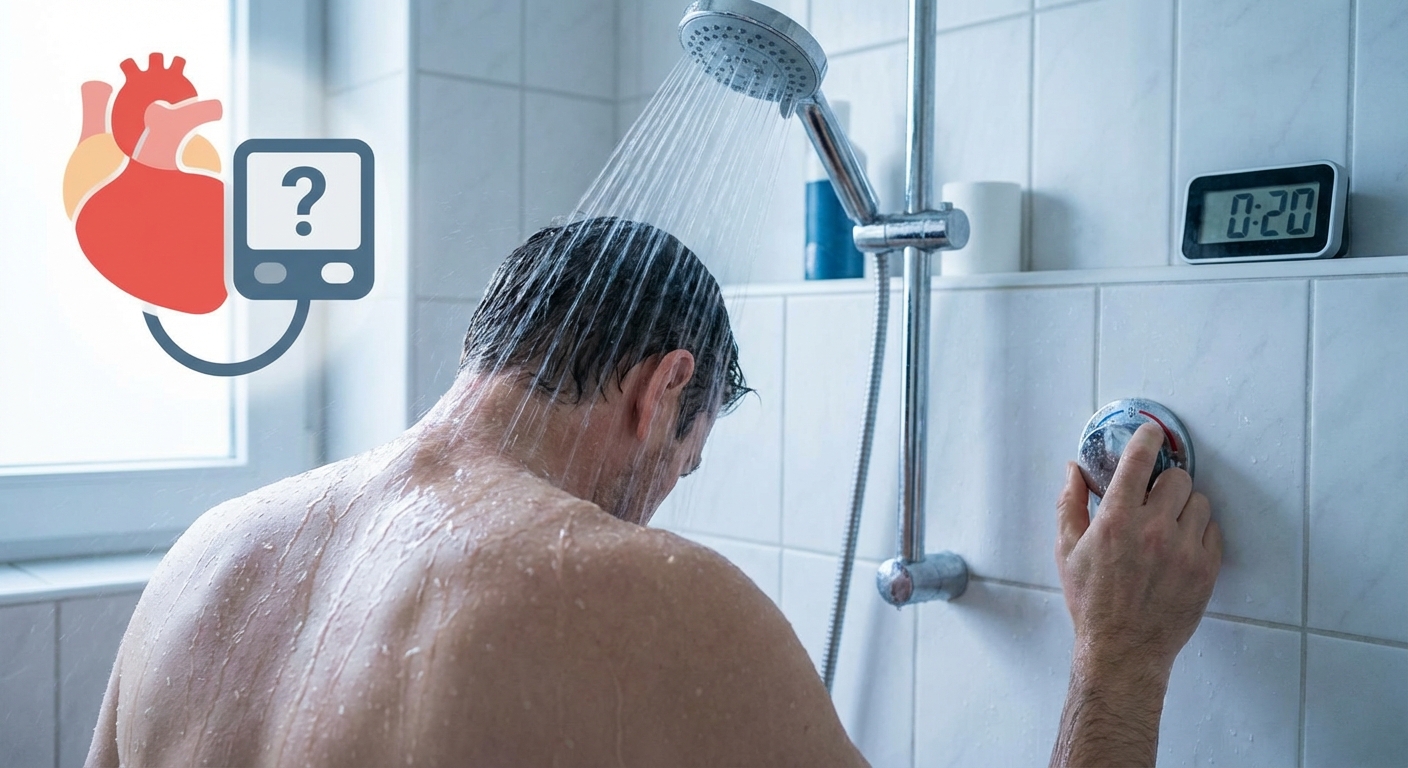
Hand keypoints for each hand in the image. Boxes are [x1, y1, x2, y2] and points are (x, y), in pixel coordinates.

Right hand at [1050, 422, 1222, 766]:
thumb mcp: (1067, 550)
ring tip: (1167, 525)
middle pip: (1177, 478)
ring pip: (1199, 502)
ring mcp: (1184, 550)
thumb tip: (1074, 470)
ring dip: (1184, 506)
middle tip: (1153, 498)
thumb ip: (1070, 504)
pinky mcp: (1206, 569)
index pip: (1139, 460)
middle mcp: (1154, 530)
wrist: (1122, 650)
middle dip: (1164, 482)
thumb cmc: (1091, 602)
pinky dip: (1198, 531)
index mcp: (1116, 520)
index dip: (1147, 439)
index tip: (1150, 433)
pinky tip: (1180, 546)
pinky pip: (1213, 530)